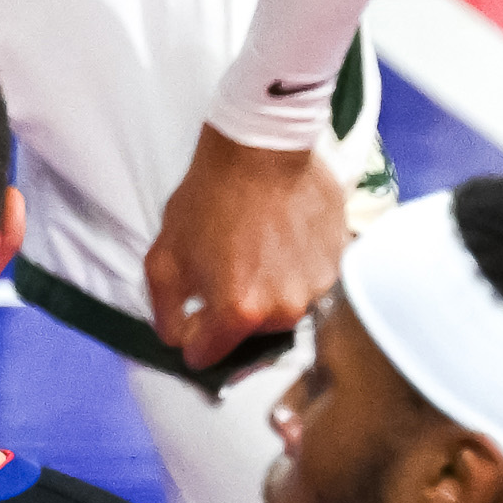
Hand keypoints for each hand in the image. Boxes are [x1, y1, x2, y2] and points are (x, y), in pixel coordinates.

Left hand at [144, 130, 351, 370]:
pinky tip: (281, 238)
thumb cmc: (209, 197)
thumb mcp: (163, 256)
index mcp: (239, 312)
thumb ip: (165, 311)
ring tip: (257, 249)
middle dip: (234, 311)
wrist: (262, 147)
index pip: (208, 355)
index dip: (194, 338)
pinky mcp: (338, 262)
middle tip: (225, 268)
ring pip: (282, 308)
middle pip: (249, 334)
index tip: (193, 317)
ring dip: (268, 290)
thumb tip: (178, 340)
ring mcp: (317, 287)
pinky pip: (309, 282)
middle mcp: (284, 310)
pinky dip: (294, 269)